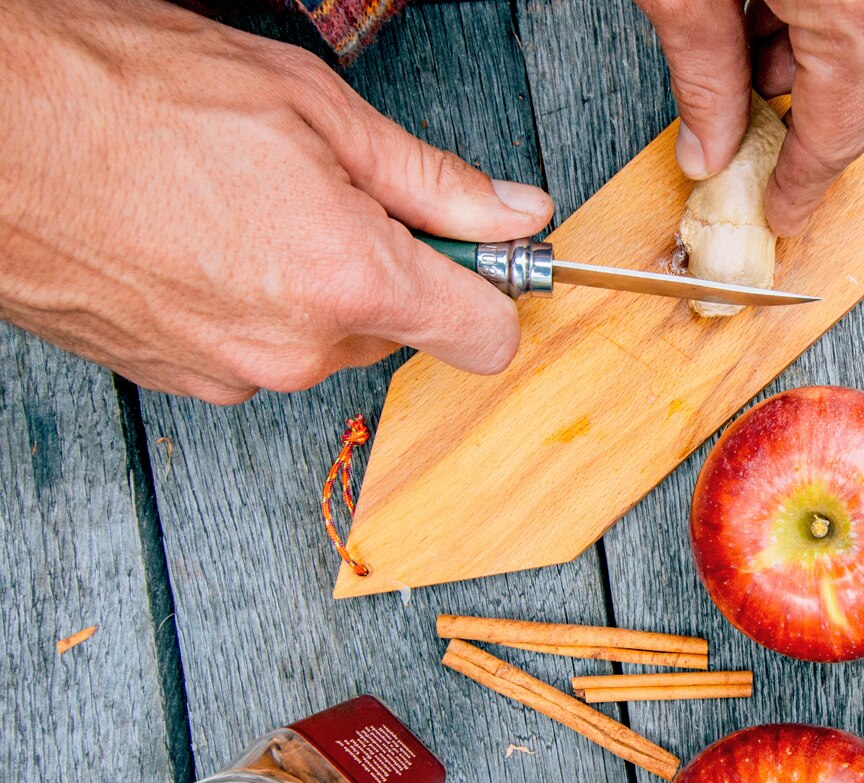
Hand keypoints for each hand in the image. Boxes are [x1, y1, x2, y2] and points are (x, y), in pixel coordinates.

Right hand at [0, 0, 552, 403]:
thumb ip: (430, 180)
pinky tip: (206, 241)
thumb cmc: (124, 96)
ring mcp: (235, 373)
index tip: (481, 254)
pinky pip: (261, 351)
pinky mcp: (185, 380)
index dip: (493, 288)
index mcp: (347, 278)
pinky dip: (255, 304)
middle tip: (328, 194)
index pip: (484, 336)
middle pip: (402, 331)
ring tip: (246, 207)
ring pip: (329, 340)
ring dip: (315, 286)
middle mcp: (297, 348)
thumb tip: (514, 212)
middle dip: (387, 269)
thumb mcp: (310, 107)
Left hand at [636, 0, 863, 236]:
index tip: (781, 211)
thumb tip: (707, 147)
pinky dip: (861, 14)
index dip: (800, 184)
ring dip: (842, 64)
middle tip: (767, 127)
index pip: (836, 137)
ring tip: (763, 41)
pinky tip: (793, 0)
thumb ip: (703, 67)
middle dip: (829, 125)